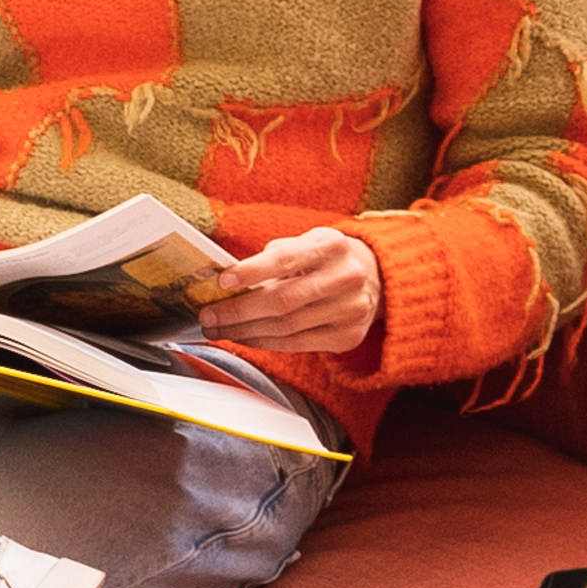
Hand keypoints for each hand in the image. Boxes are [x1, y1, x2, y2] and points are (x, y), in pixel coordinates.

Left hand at [197, 227, 384, 363]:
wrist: (376, 277)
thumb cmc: (328, 258)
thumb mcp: (307, 242)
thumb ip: (274, 256)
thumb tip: (229, 281)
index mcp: (332, 245)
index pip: (286, 259)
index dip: (251, 271)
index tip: (223, 281)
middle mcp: (346, 277)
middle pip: (282, 301)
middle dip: (238, 311)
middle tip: (210, 315)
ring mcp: (350, 310)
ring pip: (286, 328)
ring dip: (245, 331)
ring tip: (220, 329)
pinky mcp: (348, 337)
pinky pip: (296, 345)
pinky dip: (265, 343)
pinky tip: (246, 337)